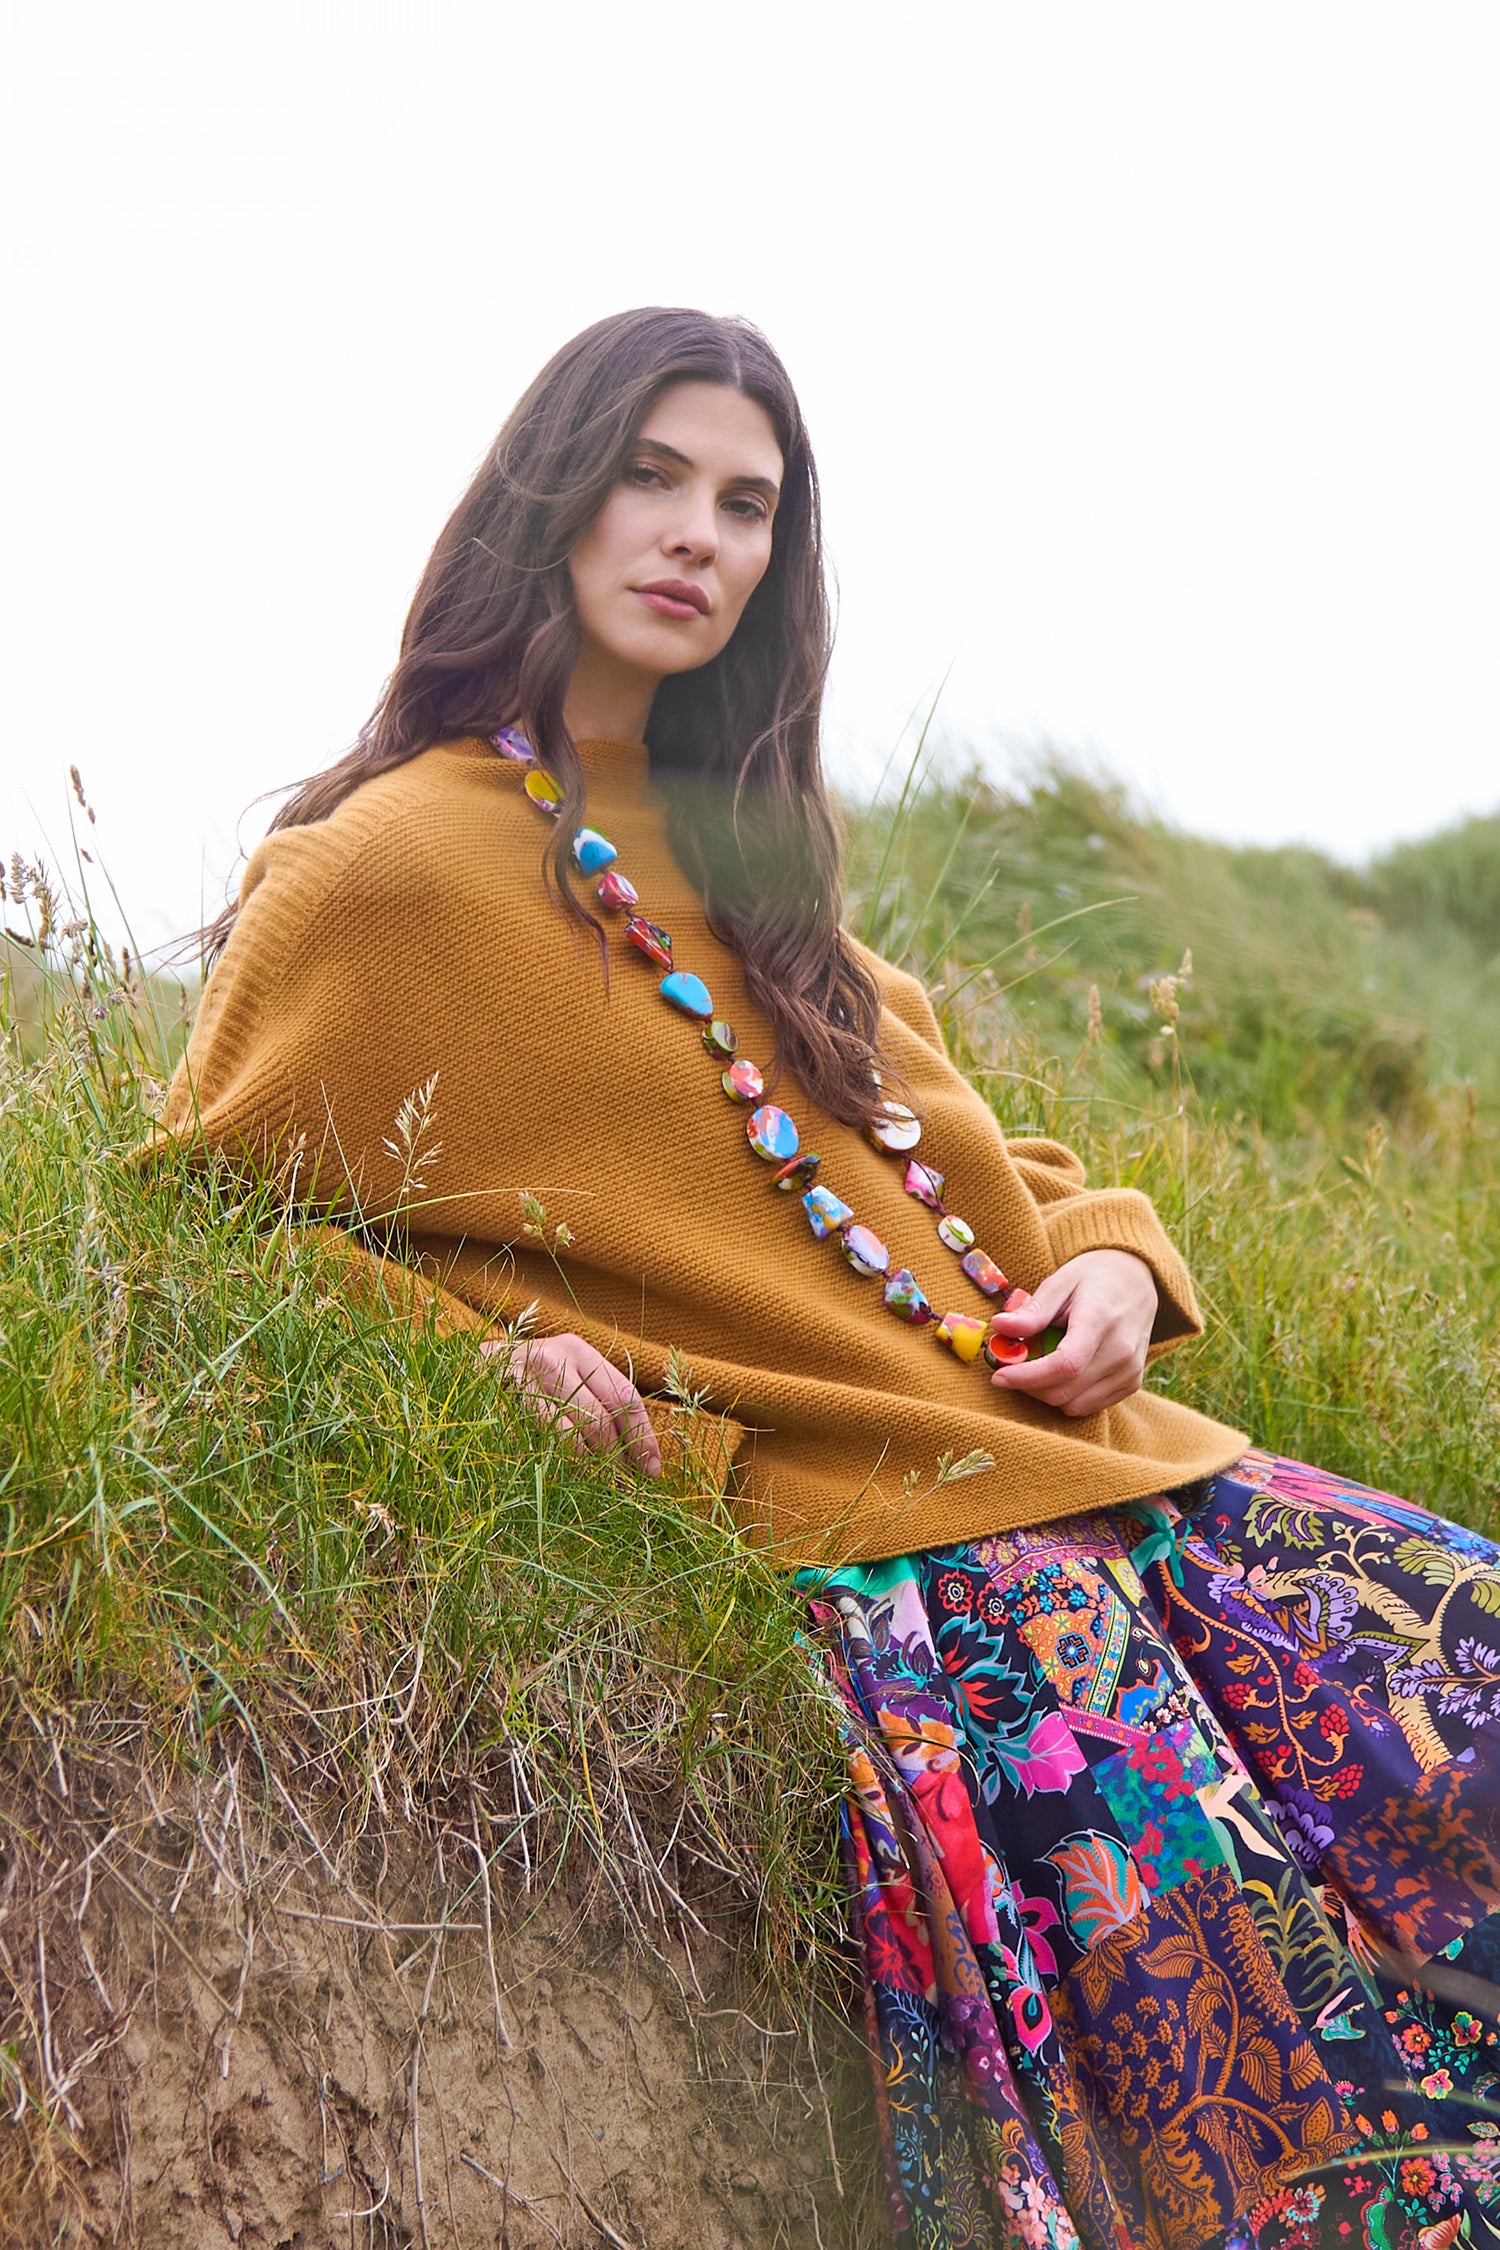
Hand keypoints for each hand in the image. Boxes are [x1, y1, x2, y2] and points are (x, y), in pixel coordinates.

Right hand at [479, 1331, 661, 1475]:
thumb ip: (599, 1400)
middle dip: (618, 1461)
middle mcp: (550, 1361)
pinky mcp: (496, 1408)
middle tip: (628, 1490)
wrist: (465, 1366)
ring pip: (567, 1440)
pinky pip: (534, 1448)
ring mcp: (520, 1385)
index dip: (642, 1437)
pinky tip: (564, 1482)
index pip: (624, 1397)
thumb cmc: (528, 1377)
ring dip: (589, 1471)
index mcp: (576, 1351)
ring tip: (601, 1491)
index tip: (652, 1470)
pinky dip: (555, 1469)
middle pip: (599, 1421)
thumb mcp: (564, 1372)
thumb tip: (641, 1456)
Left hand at [987, 1250, 1157, 1416]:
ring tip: (1037, 1367)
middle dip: (1029, 1386)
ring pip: (1075, 1405)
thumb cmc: (1093, 1278)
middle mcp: (1120, 1351)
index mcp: (1100, 1320)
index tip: (999, 1376)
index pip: (1065, 1364)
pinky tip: (1059, 1373)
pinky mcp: (1132, 1383)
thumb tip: (998, 1327)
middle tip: (1011, 1368)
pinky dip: (1067, 1397)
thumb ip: (1032, 1311)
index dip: (1027, 1377)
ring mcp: (1130, 1370)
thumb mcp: (1060, 1283)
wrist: (1136, 1280)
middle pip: (1065, 1390)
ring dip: (1046, 1393)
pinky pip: (1090, 1406)